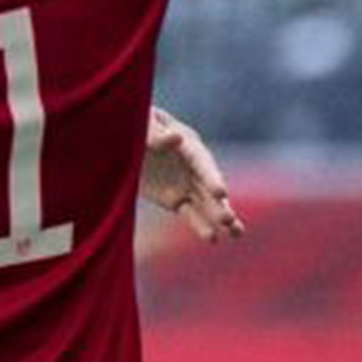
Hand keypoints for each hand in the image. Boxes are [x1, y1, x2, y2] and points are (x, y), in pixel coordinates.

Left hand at [142, 106, 244, 243]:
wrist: (124, 138)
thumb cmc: (137, 123)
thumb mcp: (143, 123)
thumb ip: (156, 133)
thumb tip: (176, 138)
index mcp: (187, 143)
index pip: (202, 163)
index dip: (211, 177)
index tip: (220, 193)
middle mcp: (192, 166)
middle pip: (209, 187)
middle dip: (218, 203)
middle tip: (228, 220)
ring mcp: (186, 184)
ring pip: (206, 203)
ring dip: (220, 218)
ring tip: (237, 234)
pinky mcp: (175, 200)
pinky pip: (190, 214)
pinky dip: (201, 226)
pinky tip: (213, 239)